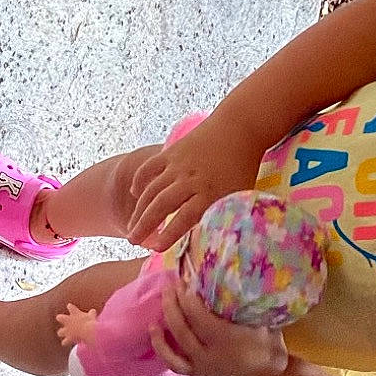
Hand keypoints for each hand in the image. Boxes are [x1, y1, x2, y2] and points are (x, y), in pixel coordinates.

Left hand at [54, 303, 97, 348]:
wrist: (88, 331)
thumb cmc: (91, 321)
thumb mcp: (92, 315)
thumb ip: (91, 313)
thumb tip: (93, 311)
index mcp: (75, 313)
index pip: (70, 307)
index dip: (70, 307)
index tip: (70, 307)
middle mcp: (68, 320)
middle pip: (59, 317)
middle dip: (60, 318)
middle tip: (64, 320)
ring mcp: (68, 330)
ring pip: (60, 332)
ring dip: (61, 333)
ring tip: (64, 334)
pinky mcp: (69, 337)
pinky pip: (64, 342)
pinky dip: (65, 342)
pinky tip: (66, 343)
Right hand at [126, 118, 263, 250]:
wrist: (239, 127)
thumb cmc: (243, 167)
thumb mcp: (239, 195)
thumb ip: (223, 214)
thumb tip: (211, 238)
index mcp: (211, 192)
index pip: (186, 217)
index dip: (169, 234)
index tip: (156, 248)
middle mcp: (191, 179)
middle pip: (162, 204)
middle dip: (145, 225)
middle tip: (133, 242)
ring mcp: (178, 164)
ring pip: (152, 190)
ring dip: (139, 210)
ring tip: (132, 229)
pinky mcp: (172, 152)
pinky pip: (150, 167)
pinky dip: (140, 181)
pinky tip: (135, 194)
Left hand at [151, 287, 287, 375]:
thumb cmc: (269, 351)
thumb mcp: (264, 324)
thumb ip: (248, 305)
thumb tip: (236, 278)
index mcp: (225, 339)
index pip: (197, 315)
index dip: (188, 296)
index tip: (186, 279)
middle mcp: (208, 354)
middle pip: (182, 326)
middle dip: (174, 302)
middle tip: (172, 283)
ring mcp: (200, 365)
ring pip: (174, 344)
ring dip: (165, 320)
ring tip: (162, 301)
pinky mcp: (196, 373)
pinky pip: (173, 361)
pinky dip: (161, 346)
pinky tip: (154, 330)